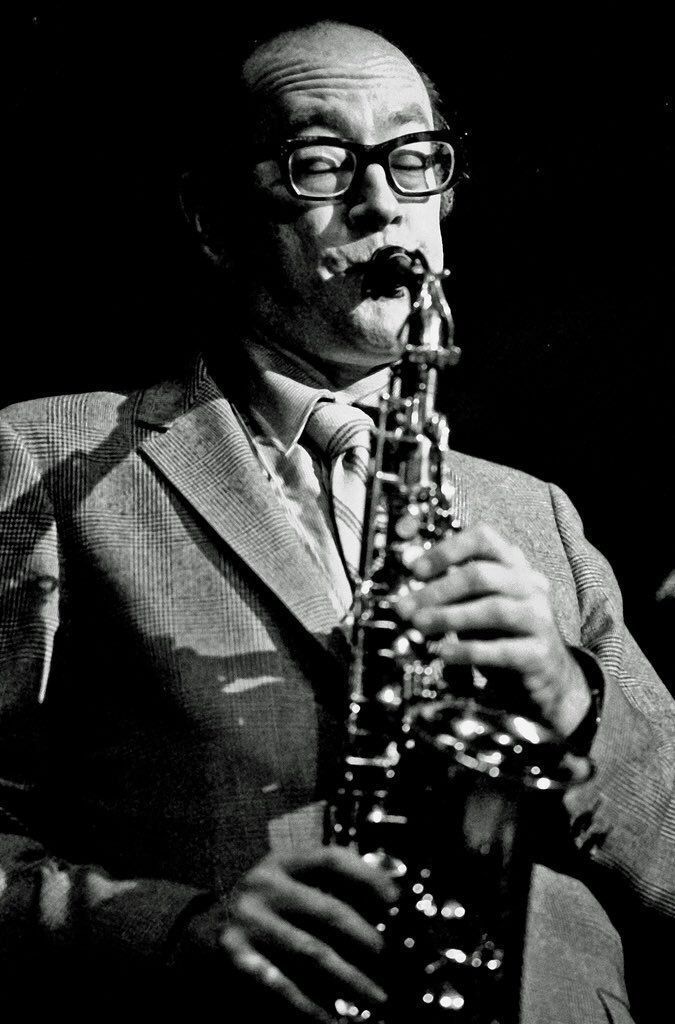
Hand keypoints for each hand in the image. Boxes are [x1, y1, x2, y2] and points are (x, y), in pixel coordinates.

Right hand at [181, 846, 394, 1021]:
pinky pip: (280, 985)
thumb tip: (387, 894)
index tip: (398, 899)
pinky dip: (309, 1005)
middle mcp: (264, 885)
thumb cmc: (262, 908)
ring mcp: (247, 921)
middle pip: (327, 911)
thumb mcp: (284, 882)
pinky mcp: (235, 957)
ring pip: (311, 952)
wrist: (196, 933)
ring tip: (378, 998)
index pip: (331, 859)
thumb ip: (324, 884)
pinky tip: (332, 1019)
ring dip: (350, 979)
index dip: (367, 876)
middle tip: (393, 960)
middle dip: (367, 939)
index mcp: (282, 861)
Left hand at [397, 523, 590, 737]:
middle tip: (406, 607)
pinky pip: (502, 649)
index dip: (447, 549)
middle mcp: (530, 586)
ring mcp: (540, 619)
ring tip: (419, 627)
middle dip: (438, 590)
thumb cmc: (505, 638)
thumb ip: (454, 596)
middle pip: (482, 575)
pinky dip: (468, 650)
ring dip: (449, 617)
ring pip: (493, 608)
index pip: (484, 538)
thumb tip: (408, 596)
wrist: (548, 680)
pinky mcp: (540, 653)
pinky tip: (444, 654)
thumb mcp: (480, 609)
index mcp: (514, 567)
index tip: (416, 570)